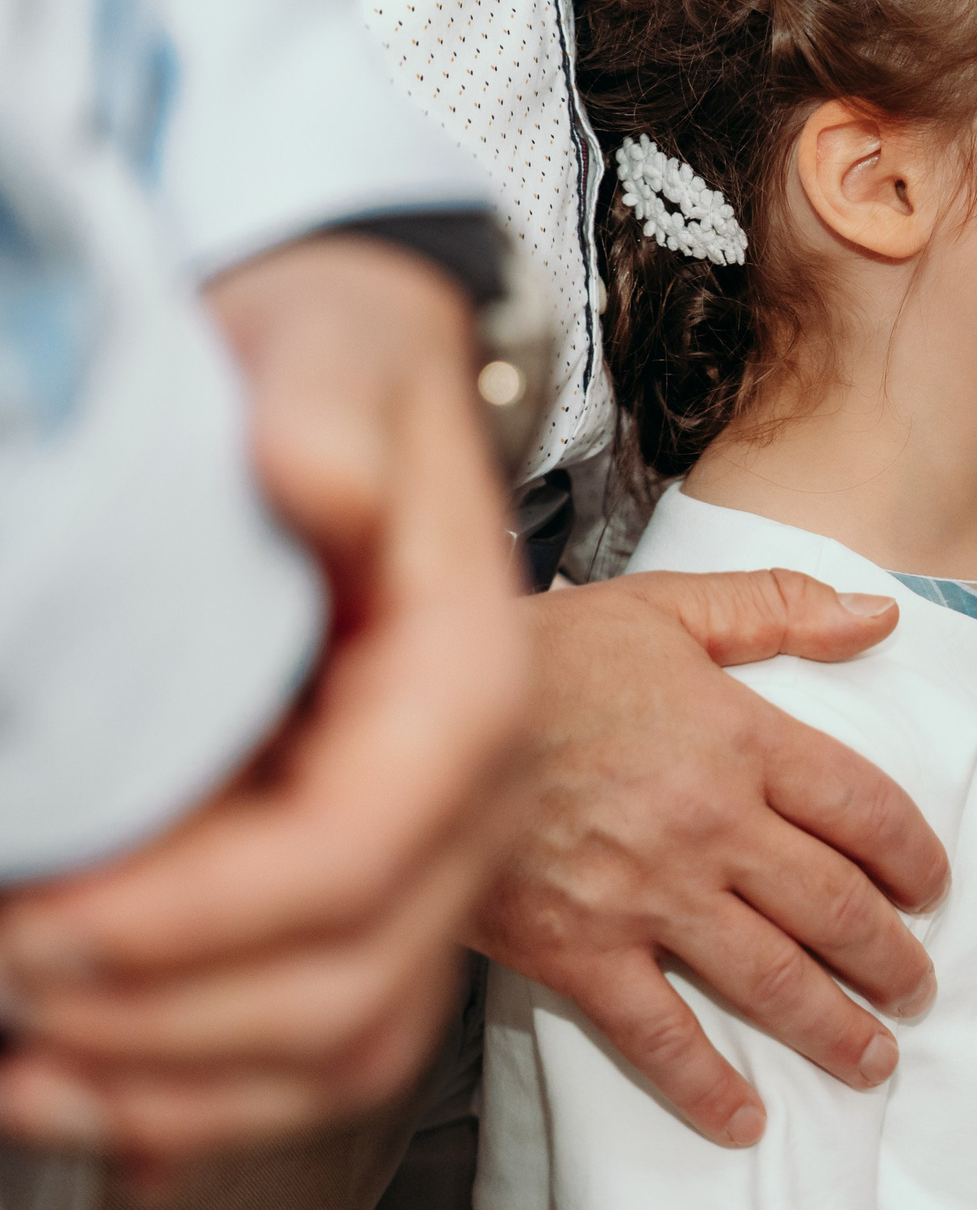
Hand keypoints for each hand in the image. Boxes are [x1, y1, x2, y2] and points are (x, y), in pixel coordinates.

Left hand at [0, 237, 529, 1159]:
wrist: (357, 383)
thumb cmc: (341, 373)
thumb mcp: (334, 348)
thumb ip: (329, 411)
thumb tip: (316, 487)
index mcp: (465, 680)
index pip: (348, 851)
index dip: (192, 918)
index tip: (46, 919)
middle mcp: (466, 785)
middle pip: (346, 977)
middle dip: (161, 1020)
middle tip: (7, 980)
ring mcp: (428, 843)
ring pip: (343, 1033)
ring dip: (179, 1086)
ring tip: (29, 1072)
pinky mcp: (376, 874)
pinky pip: (332, 1028)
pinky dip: (215, 1093)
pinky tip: (100, 1092)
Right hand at [467, 570, 948, 1147]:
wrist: (413, 713)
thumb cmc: (544, 656)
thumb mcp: (669, 605)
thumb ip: (779, 608)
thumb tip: (878, 617)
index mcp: (740, 740)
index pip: (864, 807)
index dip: (914, 854)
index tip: (933, 885)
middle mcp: (710, 826)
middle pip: (833, 905)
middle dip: (891, 955)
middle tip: (919, 986)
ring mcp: (647, 896)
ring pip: (771, 977)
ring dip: (835, 1025)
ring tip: (875, 1056)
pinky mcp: (579, 951)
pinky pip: (658, 1033)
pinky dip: (706, 1085)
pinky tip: (744, 1116)